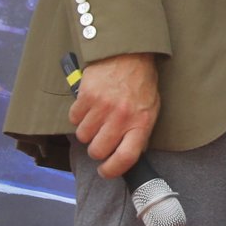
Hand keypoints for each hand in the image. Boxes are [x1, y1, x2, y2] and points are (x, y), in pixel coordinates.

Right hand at [68, 52, 159, 179]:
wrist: (128, 54)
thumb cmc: (141, 83)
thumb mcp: (151, 108)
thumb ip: (140, 131)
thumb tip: (130, 155)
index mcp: (142, 122)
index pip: (127, 157)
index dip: (113, 170)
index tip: (106, 171)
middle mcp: (122, 117)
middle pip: (98, 151)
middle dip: (97, 149)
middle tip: (101, 139)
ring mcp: (103, 107)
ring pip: (83, 137)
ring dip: (87, 131)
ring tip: (98, 118)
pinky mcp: (86, 97)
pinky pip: (74, 119)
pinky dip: (78, 116)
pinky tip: (90, 106)